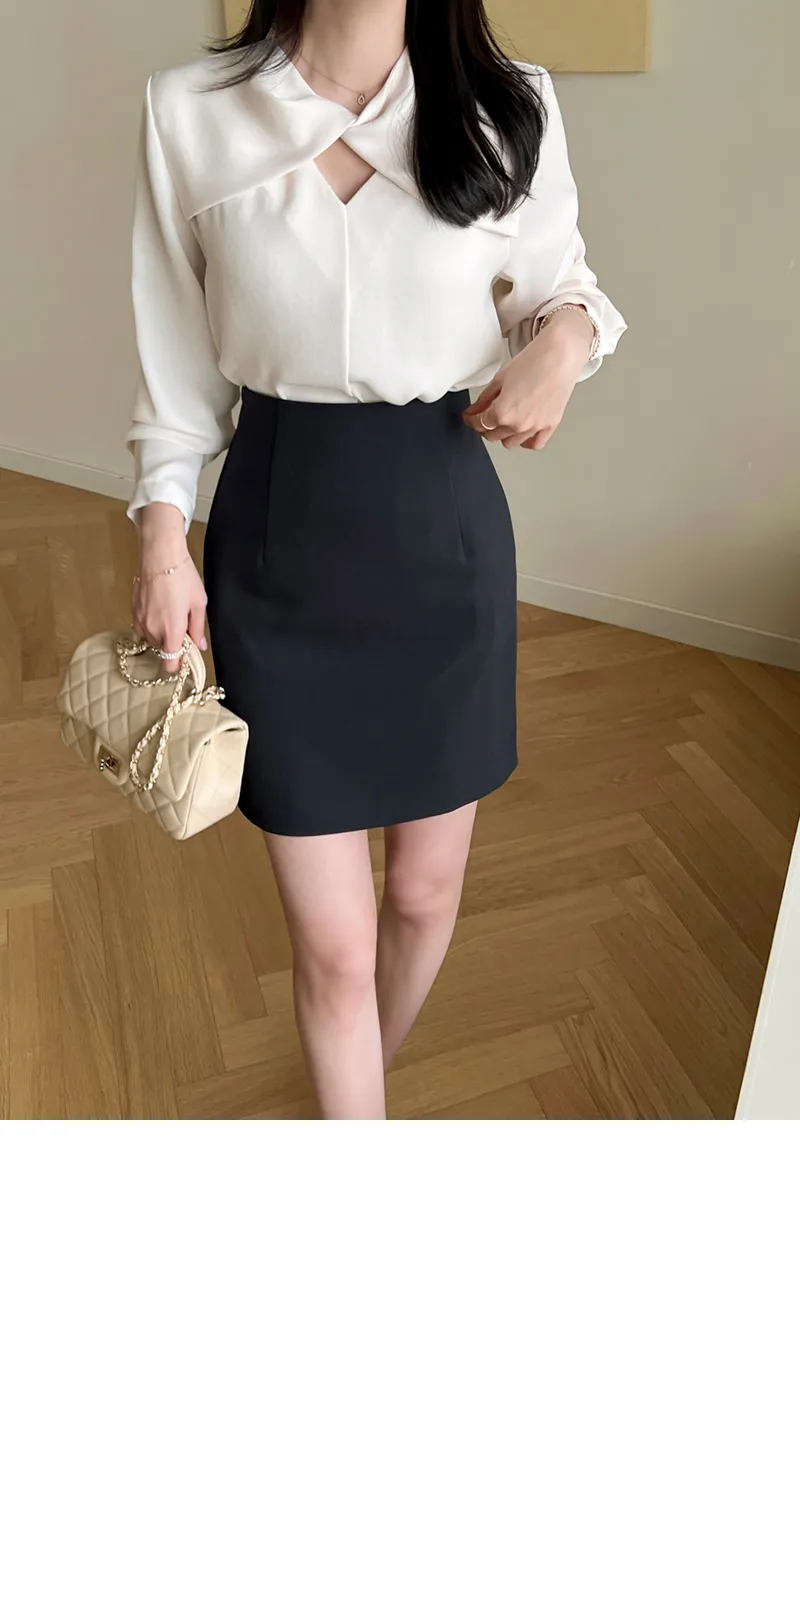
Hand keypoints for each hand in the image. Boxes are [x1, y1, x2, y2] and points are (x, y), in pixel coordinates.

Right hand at [132, 503, 207, 675]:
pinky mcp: (133, 611)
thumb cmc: (182, 576)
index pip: (170, 664)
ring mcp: (140, 621)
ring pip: (151, 640)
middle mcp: (153, 629)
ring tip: (171, 616)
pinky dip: (151, 626)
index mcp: (172, 630)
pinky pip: (142, 628)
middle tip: (183, 629)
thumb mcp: (199, 603)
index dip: (179, 664)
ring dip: (161, 636)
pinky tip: (160, 611)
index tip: (186, 656)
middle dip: (172, 646)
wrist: (160, 554)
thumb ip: (198, 629)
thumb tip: (199, 646)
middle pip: (162, 652)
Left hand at [462, 309, 593, 449]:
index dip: (471, 419)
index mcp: (502, 412)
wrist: (560, 355)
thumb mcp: (500, 378)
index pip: (480, 424)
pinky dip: (525, 441)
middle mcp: (518, 425)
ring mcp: (535, 428)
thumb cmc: (533, 361)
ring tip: (504, 422)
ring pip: (510, 443)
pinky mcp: (550, 426)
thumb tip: (475, 410)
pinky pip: (534, 444)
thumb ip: (485, 399)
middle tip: (484, 416)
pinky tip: (522, 432)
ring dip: (503, 434)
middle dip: (485, 426)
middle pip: (493, 435)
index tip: (469, 416)